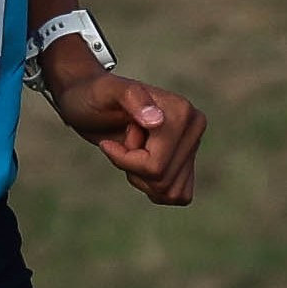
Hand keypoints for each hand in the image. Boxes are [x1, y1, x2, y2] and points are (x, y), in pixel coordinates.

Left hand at [43, 60, 203, 204]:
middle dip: (133, 168)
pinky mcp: (186, 162)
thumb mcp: (107, 92)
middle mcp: (193, 128)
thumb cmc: (96, 95)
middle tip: (123, 140)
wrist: (92, 101)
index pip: (156, 165)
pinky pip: (177, 194)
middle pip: (164, 181)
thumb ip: (133, 99)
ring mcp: (192, 146)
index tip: (109, 141)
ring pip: (171, 192)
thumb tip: (157, 122)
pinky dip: (152, 186)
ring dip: (142, 178)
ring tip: (131, 149)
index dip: (125, 160)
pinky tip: (139, 163)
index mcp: (182, 112)